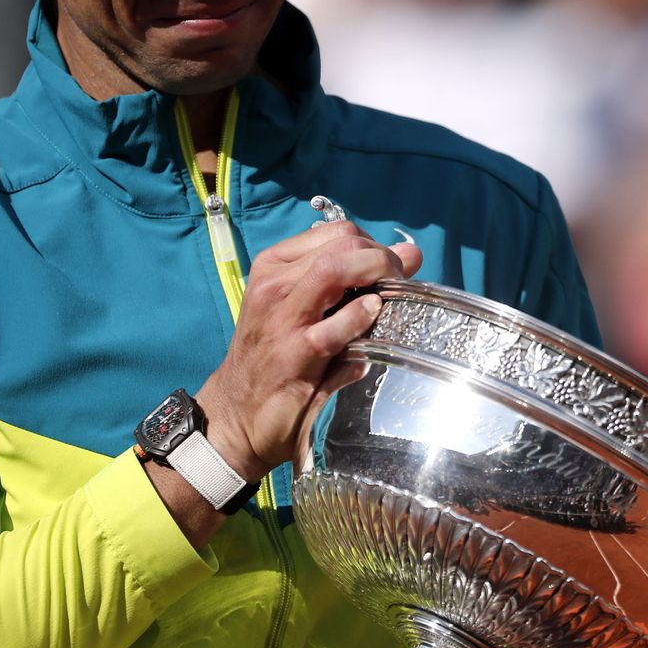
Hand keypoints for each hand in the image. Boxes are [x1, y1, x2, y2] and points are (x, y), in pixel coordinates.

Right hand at [195, 220, 421, 479]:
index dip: (375, 246)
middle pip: (343, 245)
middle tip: (399, 284)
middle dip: (383, 259)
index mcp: (275, 265)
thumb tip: (410, 254)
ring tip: (386, 303)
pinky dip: (362, 320)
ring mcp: (281, 317)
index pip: (340, 232)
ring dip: (377, 281)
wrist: (236, 414)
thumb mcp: (309, 308)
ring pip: (336, 270)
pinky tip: (370, 327)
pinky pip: (337, 325)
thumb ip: (353, 280)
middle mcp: (273, 284)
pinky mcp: (293, 354)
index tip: (390, 269)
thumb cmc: (276, 356)